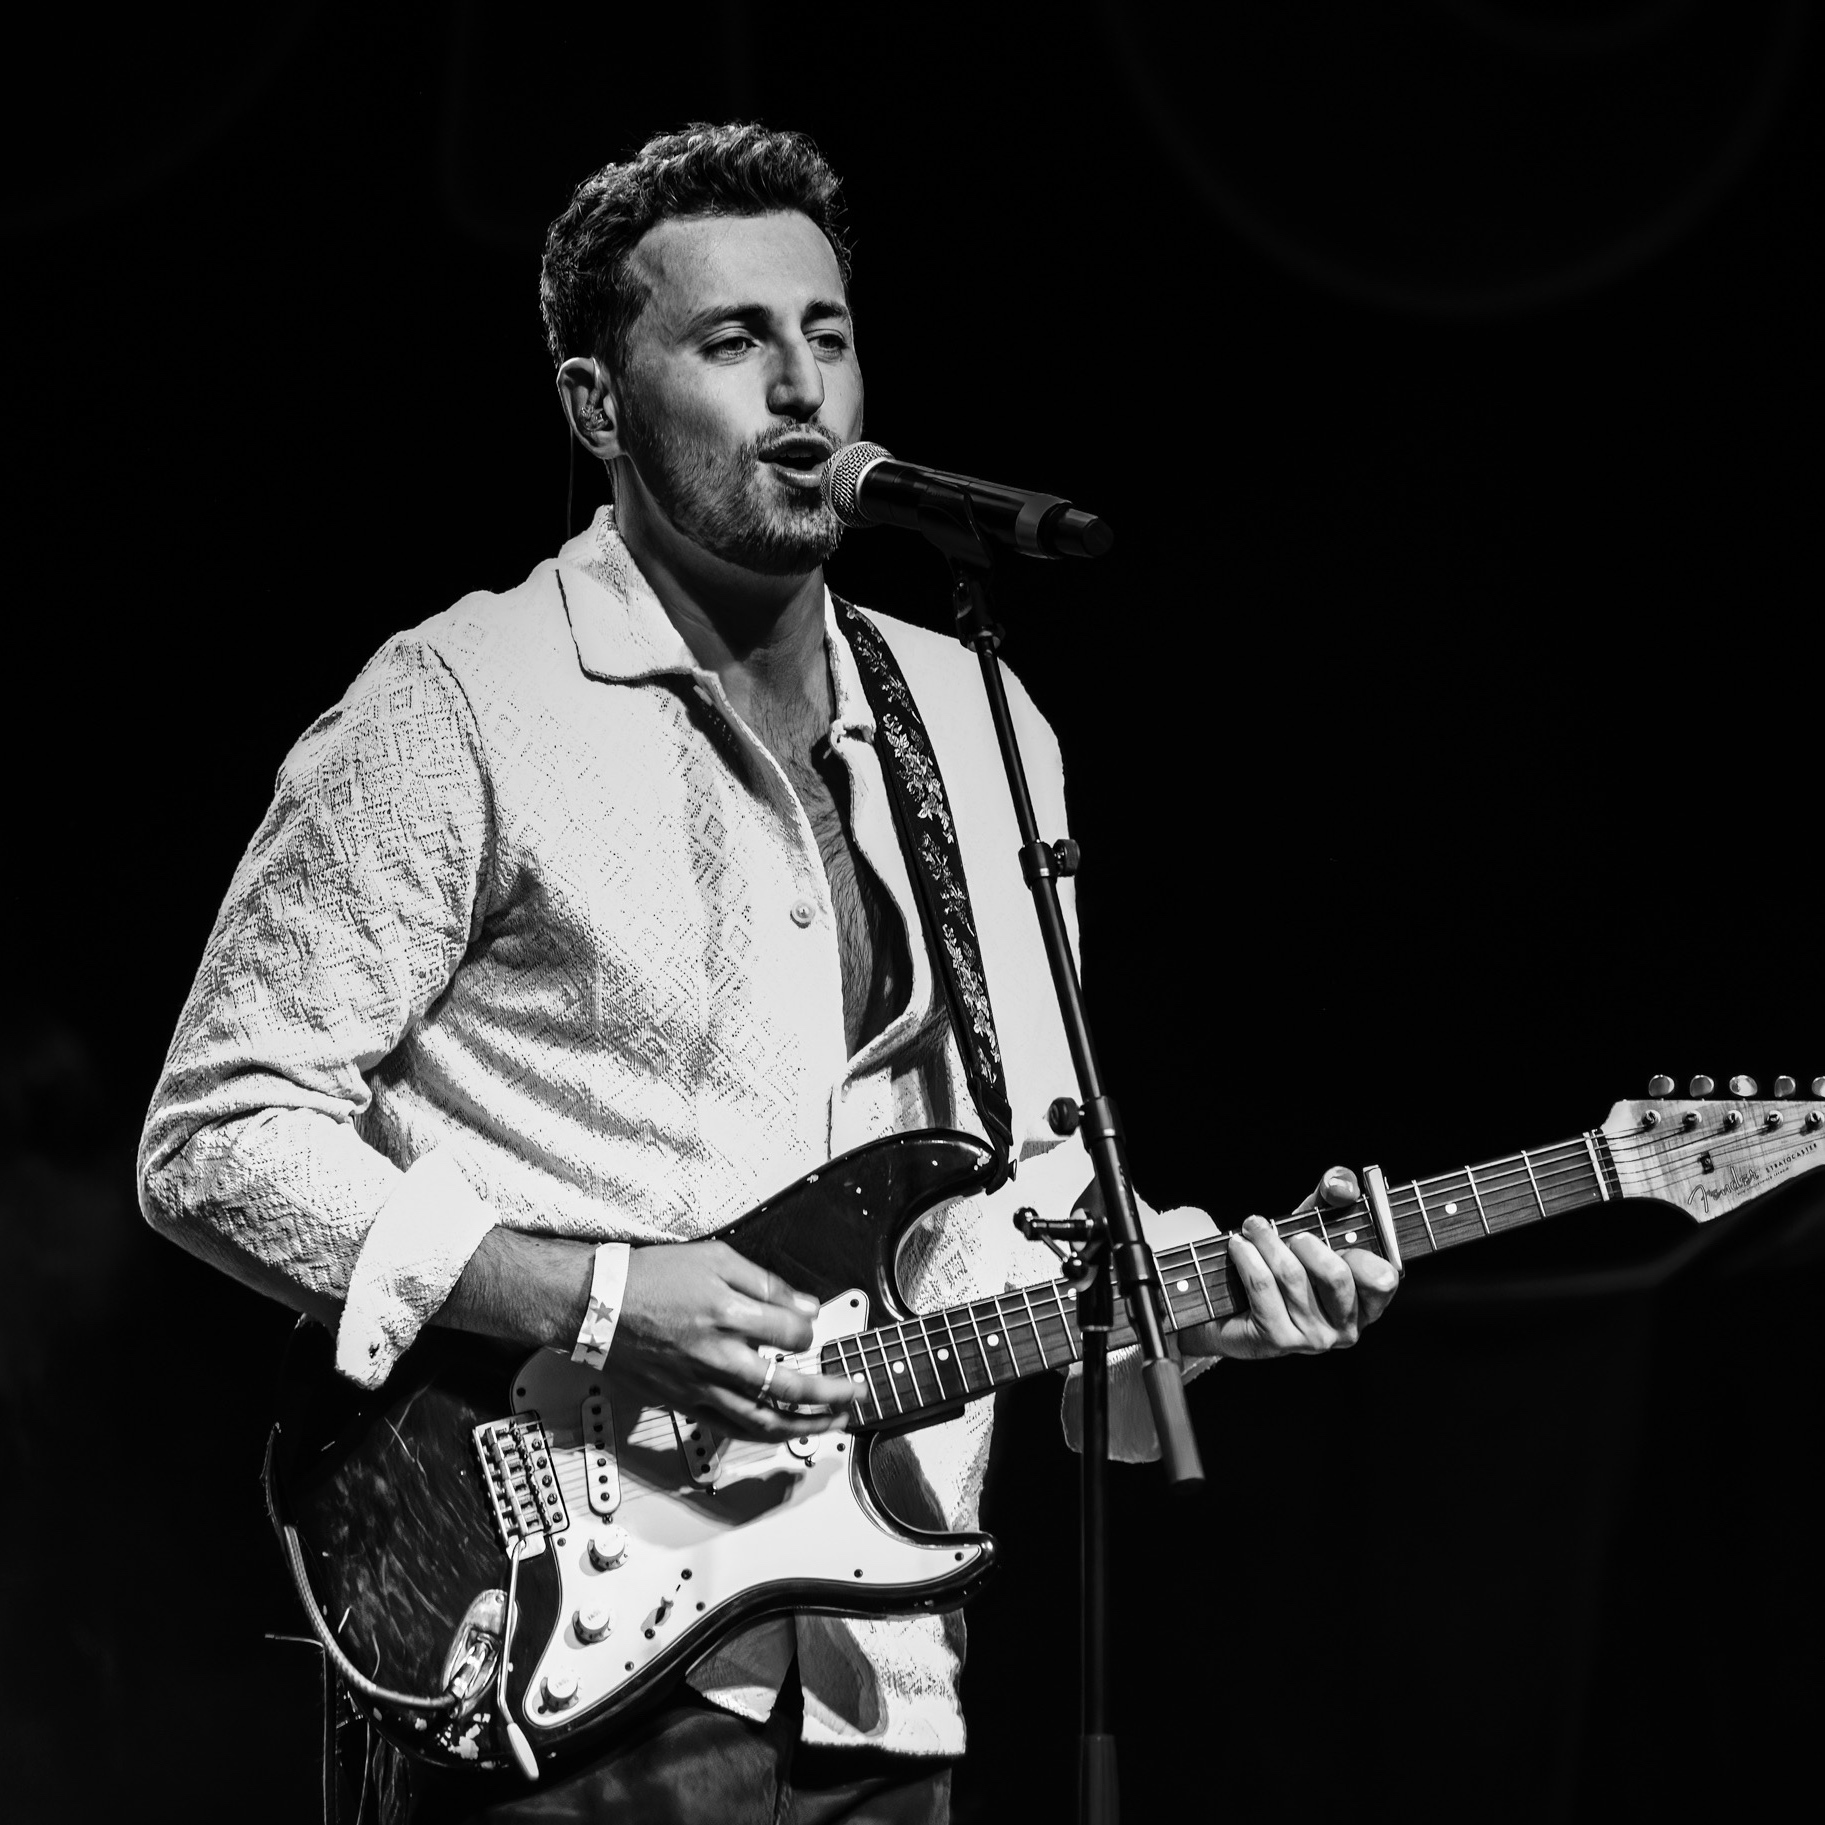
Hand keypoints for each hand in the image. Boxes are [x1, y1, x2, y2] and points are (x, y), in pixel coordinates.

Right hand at [609, 1241, 860, 1440]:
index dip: (810, 1330)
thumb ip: (765, 1283)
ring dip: (805, 1425)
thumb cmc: (650, 1278)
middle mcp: (717, 1356)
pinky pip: (731, 1428)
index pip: (792, 1335)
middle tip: (856, 1392)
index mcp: (728, 1314)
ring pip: (762, 1419)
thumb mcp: (714, 1259)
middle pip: (788, 1387)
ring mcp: (701, 1386)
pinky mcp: (684, 1403)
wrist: (596, 1305)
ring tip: (832, 1422)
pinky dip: (763, 1434)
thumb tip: (804, 1306)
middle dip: (831, 1393)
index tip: (812, 1326)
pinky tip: (782, 1432)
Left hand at [1180, 1167, 1399, 1359]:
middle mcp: (1346, 1329)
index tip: (1339, 1235)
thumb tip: (1340, 1185)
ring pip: (1292, 1276)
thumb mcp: (1316, 1222)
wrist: (1235, 1300)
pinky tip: (1239, 1246)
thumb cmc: (1288, 1259)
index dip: (1362, 1253)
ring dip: (1267, 1241)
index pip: (1382, 1280)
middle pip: (1335, 1275)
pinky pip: (1262, 1285)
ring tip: (1253, 1228)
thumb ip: (1335, 1193)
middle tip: (1290, 1232)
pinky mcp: (1277, 1340)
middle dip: (1306, 1242)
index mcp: (1367, 1304)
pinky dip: (1247, 1257)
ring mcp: (1312, 1340)